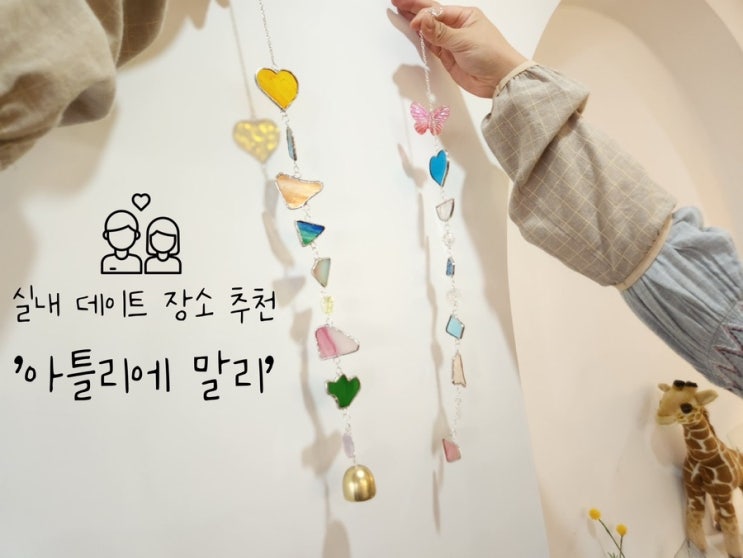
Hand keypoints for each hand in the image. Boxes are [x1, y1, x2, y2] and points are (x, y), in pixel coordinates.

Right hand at [391, 0, 527, 97]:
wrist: (500, 80)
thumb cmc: (491, 55)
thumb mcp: (464, 40)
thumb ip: (440, 32)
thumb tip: (420, 19)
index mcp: (464, 16)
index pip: (436, 10)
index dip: (422, 13)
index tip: (413, 22)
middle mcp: (457, 27)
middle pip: (431, 15)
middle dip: (413, 8)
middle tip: (396, 1)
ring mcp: (452, 42)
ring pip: (429, 30)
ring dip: (415, 23)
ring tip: (400, 12)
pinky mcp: (448, 57)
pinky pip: (431, 46)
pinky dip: (421, 40)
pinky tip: (413, 32)